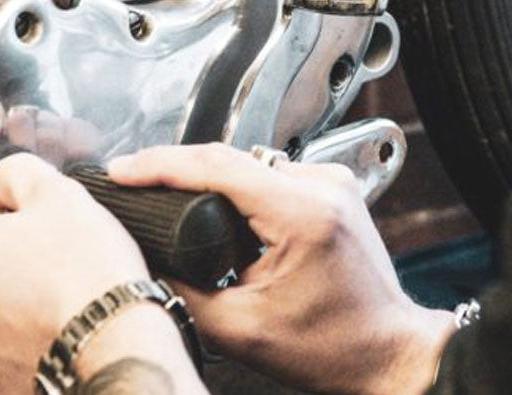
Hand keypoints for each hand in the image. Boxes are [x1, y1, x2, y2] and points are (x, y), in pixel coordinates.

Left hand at [0, 153, 204, 393]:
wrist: (114, 353)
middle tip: (49, 270)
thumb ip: (15, 173)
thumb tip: (0, 180)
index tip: (33, 235)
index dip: (4, 225)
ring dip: (7, 312)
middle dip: (2, 270)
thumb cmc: (86, 279)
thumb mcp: (58, 193)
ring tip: (54, 306)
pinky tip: (50, 337)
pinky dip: (15, 350)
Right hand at [109, 144, 456, 394]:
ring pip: (246, 160)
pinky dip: (235, 183)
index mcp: (302, 214)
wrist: (389, 354)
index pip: (216, 166)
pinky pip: (268, 171)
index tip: (123, 170)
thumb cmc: (333, 347)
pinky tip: (214, 201)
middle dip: (174, 167)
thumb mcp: (240, 331)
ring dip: (206, 175)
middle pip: (227, 157)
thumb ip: (183, 294)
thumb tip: (145, 263)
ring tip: (165, 192)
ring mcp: (330, 181)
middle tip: (133, 181)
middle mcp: (321, 186)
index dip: (160, 164)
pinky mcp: (331, 187)